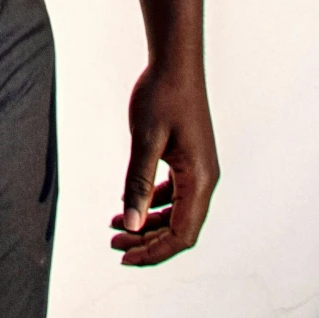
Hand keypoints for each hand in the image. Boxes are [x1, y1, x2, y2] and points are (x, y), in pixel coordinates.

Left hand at [111, 63, 218, 266]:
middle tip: (114, 243)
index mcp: (199, 180)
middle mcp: (204, 179)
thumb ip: (137, 183)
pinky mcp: (189, 159)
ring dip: (148, 223)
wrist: (175, 62)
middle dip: (147, 240)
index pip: (181, 234)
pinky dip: (152, 203)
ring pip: (176, 211)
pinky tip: (130, 202)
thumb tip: (130, 223)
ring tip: (116, 226)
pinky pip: (174, 193)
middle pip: (179, 228)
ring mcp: (198, 169)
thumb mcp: (145, 139)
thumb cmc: (162, 94)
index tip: (125, 256)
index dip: (154, 251)